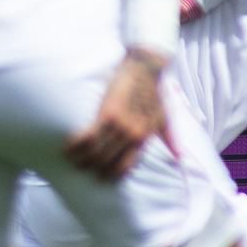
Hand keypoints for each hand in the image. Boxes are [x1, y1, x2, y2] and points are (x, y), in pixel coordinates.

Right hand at [64, 50, 166, 178]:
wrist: (147, 68)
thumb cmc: (154, 92)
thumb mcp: (165, 117)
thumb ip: (170, 138)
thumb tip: (179, 156)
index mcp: (143, 139)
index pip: (125, 166)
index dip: (110, 175)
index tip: (99, 178)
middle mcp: (132, 136)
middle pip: (107, 162)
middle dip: (92, 168)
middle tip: (79, 168)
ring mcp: (120, 126)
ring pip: (96, 152)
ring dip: (80, 159)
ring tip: (70, 159)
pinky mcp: (108, 114)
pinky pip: (88, 136)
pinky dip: (76, 144)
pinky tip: (67, 147)